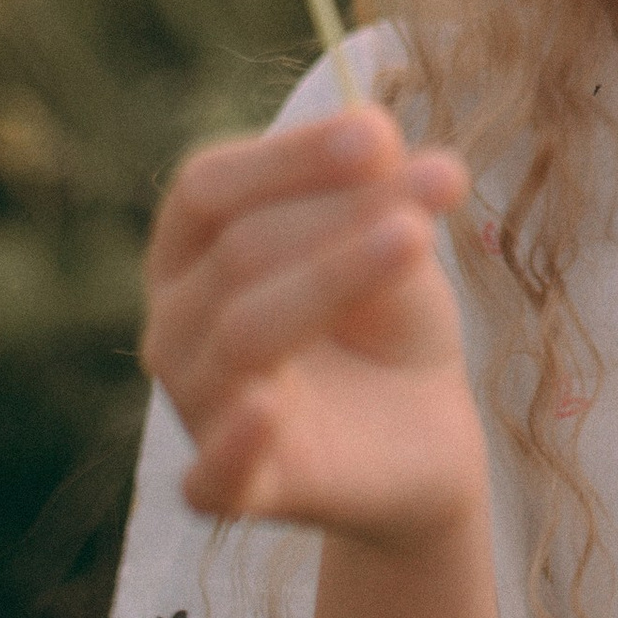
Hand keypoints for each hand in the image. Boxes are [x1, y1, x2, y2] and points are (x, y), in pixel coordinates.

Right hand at [142, 107, 485, 551]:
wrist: (424, 433)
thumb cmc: (386, 319)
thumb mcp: (392, 237)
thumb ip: (375, 187)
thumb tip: (374, 127)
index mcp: (191, 250)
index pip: (209, 187)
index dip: (290, 159)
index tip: (379, 136)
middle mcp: (174, 326)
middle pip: (238, 252)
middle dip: (343, 213)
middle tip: (443, 178)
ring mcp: (197, 410)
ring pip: (243, 335)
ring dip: (332, 278)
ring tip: (415, 238)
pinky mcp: (237, 490)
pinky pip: (211, 476)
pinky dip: (232, 444)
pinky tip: (267, 407)